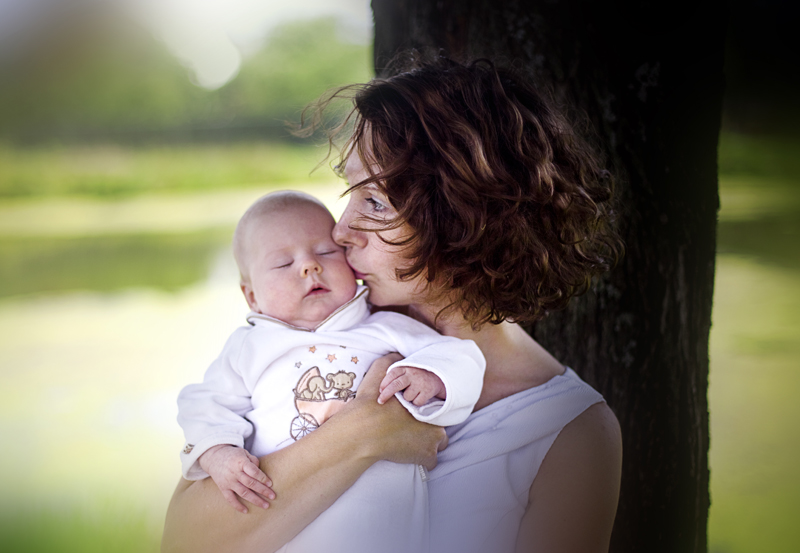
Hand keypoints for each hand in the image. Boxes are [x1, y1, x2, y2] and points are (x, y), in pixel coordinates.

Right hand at [198, 445, 274, 513]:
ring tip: (265, 505)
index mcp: (240, 462)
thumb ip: (253, 461)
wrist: (214, 457)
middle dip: (263, 491)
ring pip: (243, 493)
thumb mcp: (244, 452)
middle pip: (250, 483)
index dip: (263, 478)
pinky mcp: (223, 488)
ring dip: (255, 500)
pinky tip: (246, 511)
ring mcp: (228, 481)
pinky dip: (237, 506)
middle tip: (273, 496)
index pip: (253, 472)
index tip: (270, 484)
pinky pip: (230, 499)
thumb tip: (261, 472)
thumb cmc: (233, 455)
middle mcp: (234, 473)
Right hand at [353, 354, 447, 469]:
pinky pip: (431, 461)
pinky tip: (409, 454)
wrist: (363, 431)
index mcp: (427, 403)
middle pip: (440, 427)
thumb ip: (391, 361)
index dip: (424, 413)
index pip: (436, 408)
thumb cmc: (371, 403)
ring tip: (410, 443)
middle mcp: (436, 420)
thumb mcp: (380, 371)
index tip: (414, 417)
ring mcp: (434, 441)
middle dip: (427, 429)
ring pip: (437, 444)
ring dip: (426, 444)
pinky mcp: (427, 457)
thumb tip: (397, 353)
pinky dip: (422, 459)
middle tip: (411, 430)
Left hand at [378, 366, 445, 405]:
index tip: (380, 391)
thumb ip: (396, 376)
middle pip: (396, 385)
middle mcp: (413, 374)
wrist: (438, 376)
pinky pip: (416, 402)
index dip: (384, 383)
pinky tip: (420, 395)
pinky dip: (417, 402)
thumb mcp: (406, 371)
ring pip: (407, 396)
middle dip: (386, 394)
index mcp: (405, 368)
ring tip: (413, 392)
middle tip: (380, 401)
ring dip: (408, 398)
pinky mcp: (428, 391)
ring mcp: (420, 383)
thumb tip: (381, 389)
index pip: (392, 374)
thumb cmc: (416, 376)